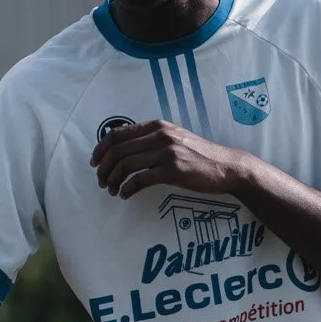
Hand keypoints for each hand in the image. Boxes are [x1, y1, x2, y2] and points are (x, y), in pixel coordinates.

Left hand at [91, 120, 241, 200]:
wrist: (226, 166)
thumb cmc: (200, 155)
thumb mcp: (175, 138)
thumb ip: (152, 138)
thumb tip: (124, 145)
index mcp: (157, 126)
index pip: (117, 133)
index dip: (101, 149)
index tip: (95, 162)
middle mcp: (160, 136)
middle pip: (118, 151)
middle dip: (104, 169)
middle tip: (101, 182)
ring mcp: (166, 152)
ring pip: (125, 166)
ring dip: (113, 181)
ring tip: (112, 191)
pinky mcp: (172, 170)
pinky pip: (139, 180)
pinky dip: (127, 189)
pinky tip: (125, 195)